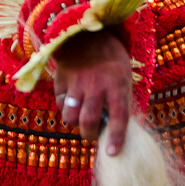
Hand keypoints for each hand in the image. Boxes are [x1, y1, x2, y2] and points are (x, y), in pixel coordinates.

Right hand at [53, 29, 132, 155]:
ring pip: (69, 116)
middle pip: (87, 122)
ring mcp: (77, 81)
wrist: (91, 32)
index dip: (116, 138)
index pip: (119, 118)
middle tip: (92, 133)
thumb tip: (116, 132)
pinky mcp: (61, 77)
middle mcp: (97, 84)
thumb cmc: (112, 61)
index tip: (112, 153)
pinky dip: (65, 105)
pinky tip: (72, 97)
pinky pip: (60, 102)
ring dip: (74, 121)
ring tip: (80, 116)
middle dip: (89, 134)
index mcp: (118, 84)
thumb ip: (120, 103)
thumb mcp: (124, 77)